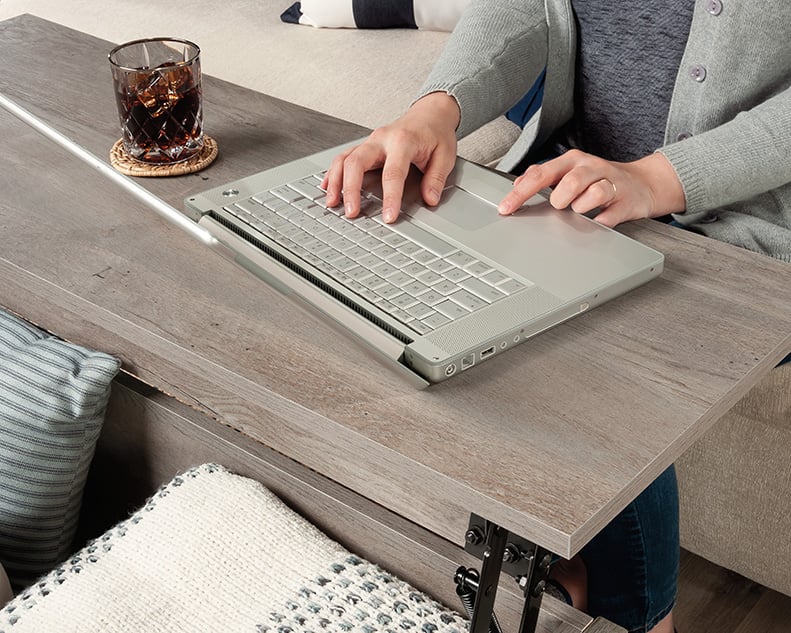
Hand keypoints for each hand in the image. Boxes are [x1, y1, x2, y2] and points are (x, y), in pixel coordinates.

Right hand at [322, 92, 459, 222]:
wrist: (429, 114)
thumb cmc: (436, 134)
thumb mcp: (445, 155)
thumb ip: (436, 179)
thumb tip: (430, 200)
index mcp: (403, 140)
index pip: (393, 173)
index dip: (390, 197)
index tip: (388, 216)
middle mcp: (382, 139)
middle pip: (357, 162)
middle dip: (351, 189)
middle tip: (351, 212)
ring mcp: (370, 141)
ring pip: (344, 159)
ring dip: (336, 182)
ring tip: (332, 203)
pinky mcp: (365, 146)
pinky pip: (343, 157)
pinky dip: (333, 173)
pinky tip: (327, 187)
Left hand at [497, 149, 685, 226]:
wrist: (643, 183)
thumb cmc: (598, 180)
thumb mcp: (568, 173)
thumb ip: (543, 177)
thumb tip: (517, 185)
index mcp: (571, 161)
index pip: (540, 174)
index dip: (520, 193)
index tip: (506, 209)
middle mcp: (590, 168)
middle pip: (569, 181)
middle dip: (559, 198)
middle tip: (560, 206)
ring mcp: (611, 183)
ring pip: (593, 193)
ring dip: (581, 207)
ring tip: (581, 209)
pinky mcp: (626, 201)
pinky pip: (610, 215)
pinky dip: (600, 221)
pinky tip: (598, 220)